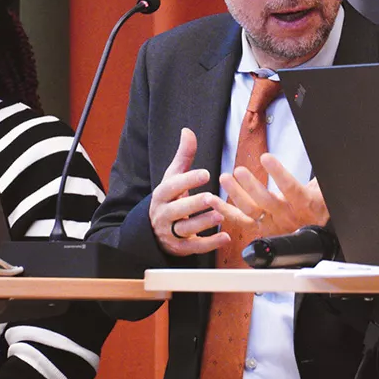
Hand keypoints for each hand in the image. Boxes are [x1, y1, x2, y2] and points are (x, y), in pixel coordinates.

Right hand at [150, 128, 240, 256]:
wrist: (153, 230)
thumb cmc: (170, 198)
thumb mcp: (173, 177)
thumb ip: (183, 156)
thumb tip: (188, 130)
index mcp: (162, 194)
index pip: (172, 186)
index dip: (188, 180)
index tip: (206, 174)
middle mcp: (164, 214)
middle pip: (177, 210)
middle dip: (194, 204)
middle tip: (211, 197)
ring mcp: (170, 233)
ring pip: (185, 230)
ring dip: (203, 223)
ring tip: (220, 215)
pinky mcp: (179, 248)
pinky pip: (194, 248)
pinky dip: (210, 244)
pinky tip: (225, 237)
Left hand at [219, 153, 329, 236]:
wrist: (316, 233)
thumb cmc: (318, 205)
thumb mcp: (324, 189)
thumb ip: (319, 177)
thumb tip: (324, 157)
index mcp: (304, 205)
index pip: (291, 189)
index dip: (278, 173)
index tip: (267, 158)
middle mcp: (287, 217)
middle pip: (267, 202)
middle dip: (251, 185)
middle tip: (239, 170)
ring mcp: (272, 224)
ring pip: (251, 211)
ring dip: (236, 194)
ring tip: (226, 178)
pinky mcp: (260, 228)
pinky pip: (241, 221)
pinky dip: (226, 210)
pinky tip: (214, 199)